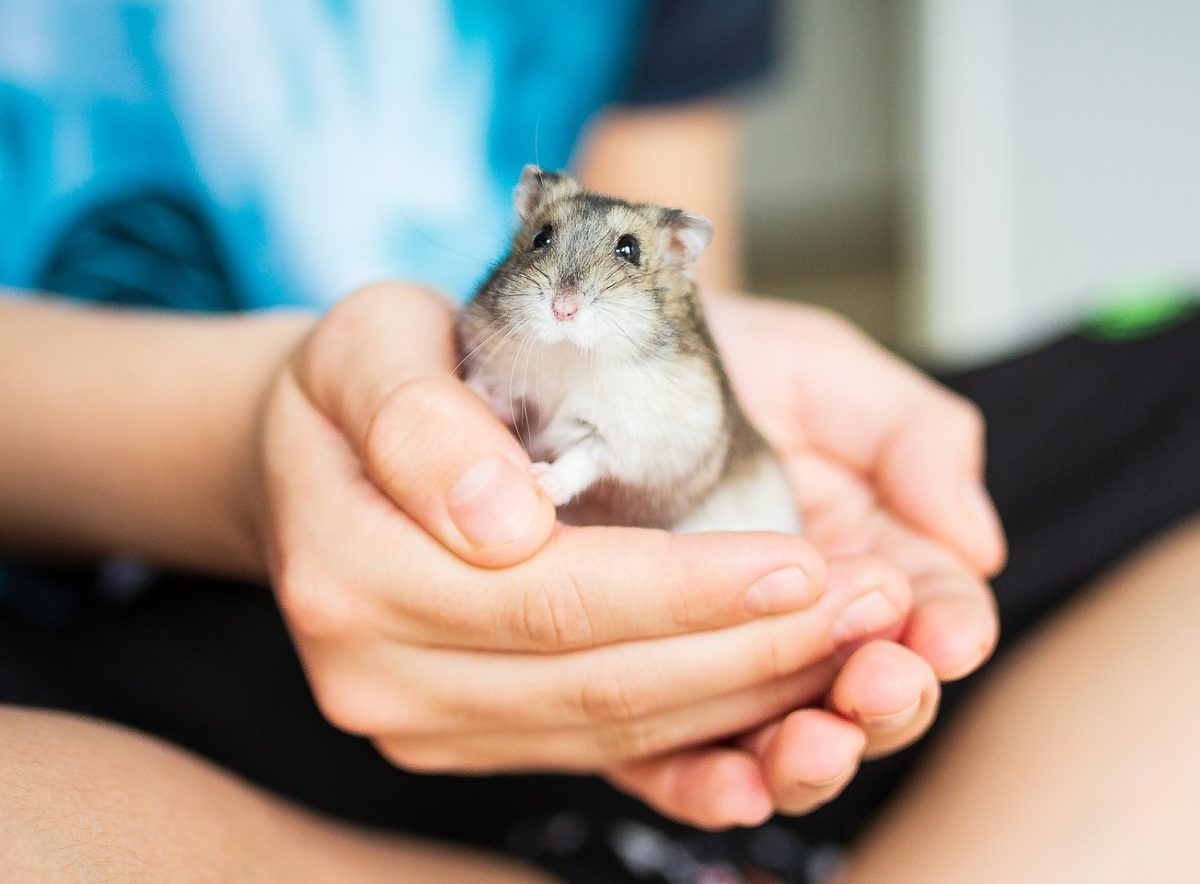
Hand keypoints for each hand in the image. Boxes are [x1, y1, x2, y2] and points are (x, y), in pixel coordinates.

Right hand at [254, 284, 912, 820]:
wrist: (320, 453)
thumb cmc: (366, 378)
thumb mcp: (370, 343)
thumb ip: (420, 420)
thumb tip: (501, 522)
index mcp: (349, 570)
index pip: (551, 595)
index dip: (689, 590)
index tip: (806, 562)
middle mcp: (377, 672)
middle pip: (598, 682)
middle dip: (751, 651)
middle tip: (873, 609)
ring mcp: (420, 721)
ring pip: (614, 730)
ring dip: (747, 696)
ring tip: (855, 644)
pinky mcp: (465, 739)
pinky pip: (603, 751)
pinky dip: (703, 730)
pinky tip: (783, 695)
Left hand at [623, 293, 1001, 819]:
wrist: (592, 356)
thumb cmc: (718, 359)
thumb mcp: (823, 373)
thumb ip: (914, 437)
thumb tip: (978, 540)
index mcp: (867, 554)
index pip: (929, 614)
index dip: (947, 632)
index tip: (944, 637)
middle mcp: (801, 623)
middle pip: (866, 696)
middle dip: (884, 703)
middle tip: (878, 687)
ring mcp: (722, 663)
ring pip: (782, 741)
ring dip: (808, 757)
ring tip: (813, 743)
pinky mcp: (639, 688)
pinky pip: (674, 761)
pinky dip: (707, 786)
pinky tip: (732, 789)